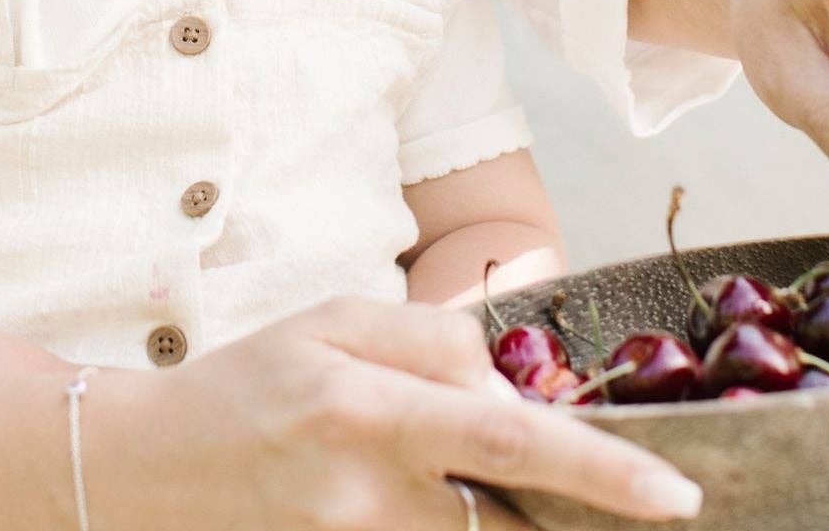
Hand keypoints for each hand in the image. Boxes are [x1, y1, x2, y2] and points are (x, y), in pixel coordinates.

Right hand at [89, 297, 704, 528]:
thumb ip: (430, 339)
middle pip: (508, 517)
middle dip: (570, 509)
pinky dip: (462, 529)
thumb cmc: (251, 380)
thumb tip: (515, 383)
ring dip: (506, 516)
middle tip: (618, 491)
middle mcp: (363, 494)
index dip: (599, 470)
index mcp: (362, 405)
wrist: (150, 471)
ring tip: (456, 475)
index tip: (678, 495)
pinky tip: (444, 500)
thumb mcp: (335, 319)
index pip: (504, 434)